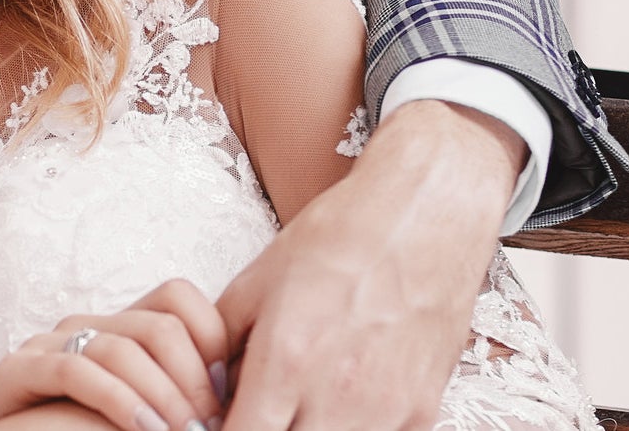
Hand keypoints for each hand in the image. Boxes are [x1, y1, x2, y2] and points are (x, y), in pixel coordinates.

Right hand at [0, 279, 230, 430]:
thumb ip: (182, 398)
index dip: (214, 340)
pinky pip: (74, 371)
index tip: (230, 395)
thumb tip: (242, 400)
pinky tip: (145, 430)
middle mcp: (85, 326)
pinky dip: (119, 402)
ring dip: (165, 399)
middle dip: (196, 383)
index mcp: (119, 329)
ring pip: (121, 348)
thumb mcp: (146, 414)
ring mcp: (46, 345)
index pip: (179, 298)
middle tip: (212, 426)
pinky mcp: (15, 372)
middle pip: (160, 326)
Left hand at [216, 99, 524, 429]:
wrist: (423, 218)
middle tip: (256, 411)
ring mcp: (387, 411)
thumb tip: (204, 392)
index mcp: (286, 360)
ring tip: (295, 407)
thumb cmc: (336, 240)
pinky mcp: (422, 414)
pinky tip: (337, 405)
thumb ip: (221, 345)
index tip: (213, 421)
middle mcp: (338, 396)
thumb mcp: (256, 282)